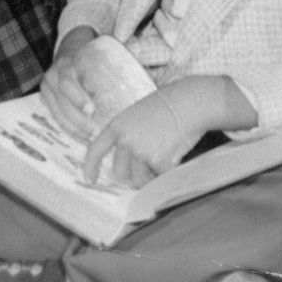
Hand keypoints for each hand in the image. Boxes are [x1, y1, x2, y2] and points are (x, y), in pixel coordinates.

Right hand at [38, 26, 104, 142]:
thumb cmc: (89, 53)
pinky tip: (83, 138)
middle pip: (62, 103)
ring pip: (58, 115)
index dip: (78, 97)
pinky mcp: (46, 101)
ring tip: (91, 139)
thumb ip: (114, 61)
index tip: (91, 110)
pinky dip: (70, 130)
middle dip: (78, 121)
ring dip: (74, 130)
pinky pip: (57, 119)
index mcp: (65, 64)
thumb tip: (144, 72)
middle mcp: (52, 77)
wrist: (68, 50)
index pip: (67, 82)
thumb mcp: (97, 52)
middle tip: (95, 132)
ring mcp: (47, 90)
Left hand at [83, 91, 203, 189]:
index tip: (90, 179)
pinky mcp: (158, 161)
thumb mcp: (138, 115)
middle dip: (132, 176)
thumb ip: (129, 135)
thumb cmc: (169, 106)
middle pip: (119, 173)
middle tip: (147, 169)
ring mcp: (141, 151)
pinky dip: (168, 171)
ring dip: (150, 176)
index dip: (90, 167)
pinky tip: (176, 153)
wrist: (192, 102)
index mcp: (117, 126)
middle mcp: (125, 140)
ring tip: (164, 156)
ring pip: (139, 179)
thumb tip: (127, 164)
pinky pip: (160, 177)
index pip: (95, 150)